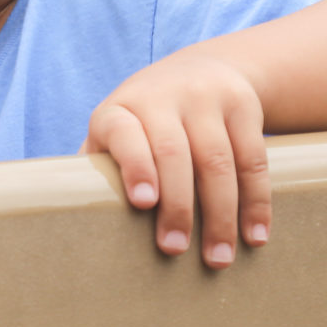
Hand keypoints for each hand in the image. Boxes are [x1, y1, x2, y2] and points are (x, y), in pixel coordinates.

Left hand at [80, 52, 269, 266]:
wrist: (205, 69)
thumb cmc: (147, 120)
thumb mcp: (119, 129)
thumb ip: (100, 166)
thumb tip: (69, 220)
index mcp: (123, 108)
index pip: (125, 133)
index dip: (135, 166)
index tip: (143, 203)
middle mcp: (164, 97)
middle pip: (174, 154)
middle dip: (177, 206)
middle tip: (175, 249)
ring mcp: (207, 99)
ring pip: (219, 161)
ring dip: (221, 215)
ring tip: (219, 257)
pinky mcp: (243, 107)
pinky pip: (253, 159)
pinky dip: (256, 202)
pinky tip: (255, 235)